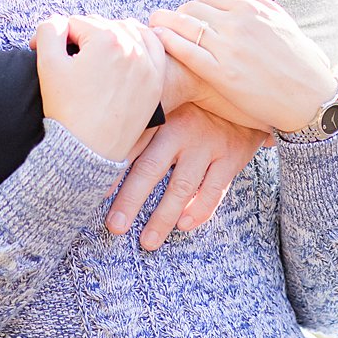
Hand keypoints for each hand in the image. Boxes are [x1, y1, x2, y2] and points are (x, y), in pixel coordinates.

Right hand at [34, 15, 163, 162]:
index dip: (57, 38)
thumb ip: (50, 30)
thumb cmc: (67, 110)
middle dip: (82, 37)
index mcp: (107, 39)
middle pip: (100, 26)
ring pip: (127, 31)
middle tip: (67, 59)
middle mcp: (133, 47)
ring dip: (110, 36)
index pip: (75, 23)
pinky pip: (153, 48)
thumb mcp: (47, 64)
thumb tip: (58, 23)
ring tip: (94, 53)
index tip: (46, 55)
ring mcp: (148, 65)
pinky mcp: (155, 82)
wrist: (87, 151)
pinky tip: (128, 48)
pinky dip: (140, 43)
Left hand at [105, 106, 265, 246]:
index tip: (93, 193)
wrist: (243, 96)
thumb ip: (144, 125)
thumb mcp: (169, 103)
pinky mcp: (231, 156)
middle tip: (115, 226)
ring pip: (181, 185)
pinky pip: (214, 189)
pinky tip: (184, 225)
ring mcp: (208, 143)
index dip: (112, 170)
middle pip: (150, 168)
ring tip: (148, 241)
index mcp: (161, 114)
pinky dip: (199, 210)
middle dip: (130, 200)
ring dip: (163, 216)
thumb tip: (106, 151)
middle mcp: (182, 129)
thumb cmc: (195, 106)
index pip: (131, 145)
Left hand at [149, 0, 335, 132]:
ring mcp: (229, 49)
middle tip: (166, 24)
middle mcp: (238, 24)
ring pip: (185, 26)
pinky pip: (187, 52)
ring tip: (153, 27)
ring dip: (163, 23)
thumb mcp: (279, 18)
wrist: (311, 98)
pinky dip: (168, 42)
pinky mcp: (222, 74)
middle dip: (176, 14)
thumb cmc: (296, 59)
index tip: (184, 16)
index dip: (191, 6)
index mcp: (251, 9)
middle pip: (191, 9)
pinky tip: (158, 39)